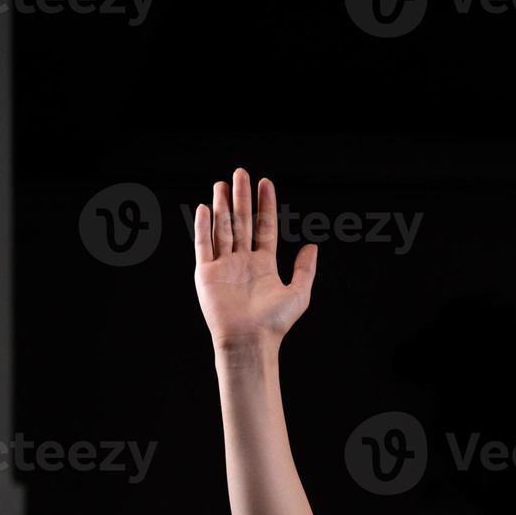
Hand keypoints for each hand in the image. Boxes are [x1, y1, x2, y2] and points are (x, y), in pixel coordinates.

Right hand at [193, 168, 316, 349]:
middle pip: (242, 222)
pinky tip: (204, 209)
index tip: (265, 183)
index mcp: (264, 264)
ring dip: (222, 206)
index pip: (265, 227)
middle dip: (242, 197)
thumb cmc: (275, 322)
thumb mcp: (299, 292)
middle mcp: (243, 261)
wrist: (251, 341)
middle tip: (241, 173)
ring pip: (222, 228)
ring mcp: (224, 266)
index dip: (265, 205)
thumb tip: (312, 246)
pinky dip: (203, 227)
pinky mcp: (207, 273)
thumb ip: (305, 268)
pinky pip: (203, 245)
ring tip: (222, 184)